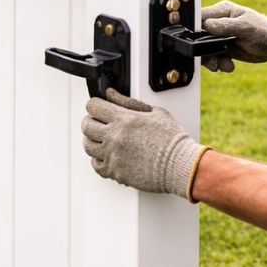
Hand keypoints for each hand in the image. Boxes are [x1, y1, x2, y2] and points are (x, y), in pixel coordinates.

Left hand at [81, 88, 207, 199]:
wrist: (180, 165)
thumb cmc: (172, 139)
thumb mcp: (154, 112)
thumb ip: (128, 102)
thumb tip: (111, 94)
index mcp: (123, 119)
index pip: (93, 106)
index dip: (95, 105)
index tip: (99, 108)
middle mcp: (115, 136)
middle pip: (86, 125)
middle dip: (90, 121)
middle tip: (98, 123)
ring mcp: (113, 155)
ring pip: (87, 146)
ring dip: (92, 140)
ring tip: (102, 139)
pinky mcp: (115, 172)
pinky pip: (96, 165)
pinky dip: (98, 160)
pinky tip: (107, 155)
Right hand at [201, 0, 266, 71]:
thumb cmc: (264, 30)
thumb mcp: (246, 27)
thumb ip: (226, 25)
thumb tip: (207, 25)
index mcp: (221, 11)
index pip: (199, 17)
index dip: (193, 30)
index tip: (195, 42)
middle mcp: (218, 23)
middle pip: (198, 36)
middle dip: (202, 50)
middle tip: (211, 59)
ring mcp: (219, 36)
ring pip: (203, 49)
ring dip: (210, 60)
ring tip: (221, 65)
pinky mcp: (222, 48)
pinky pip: (212, 57)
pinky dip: (218, 64)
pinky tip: (228, 66)